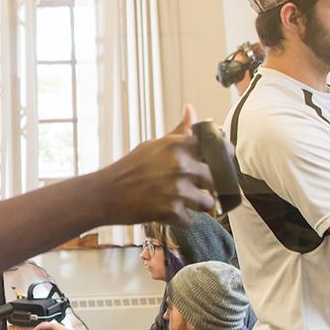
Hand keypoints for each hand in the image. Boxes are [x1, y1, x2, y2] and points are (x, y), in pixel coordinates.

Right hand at [94, 105, 215, 226]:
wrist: (105, 194)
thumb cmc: (130, 168)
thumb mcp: (154, 145)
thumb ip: (179, 133)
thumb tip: (192, 109)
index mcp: (179, 145)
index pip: (218, 149)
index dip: (224, 160)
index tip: (222, 166)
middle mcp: (181, 164)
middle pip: (216, 180)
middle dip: (209, 188)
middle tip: (196, 190)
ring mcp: (177, 188)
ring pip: (208, 203)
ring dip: (197, 206)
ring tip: (179, 202)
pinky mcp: (171, 211)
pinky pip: (190, 220)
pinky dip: (180, 220)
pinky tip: (166, 212)